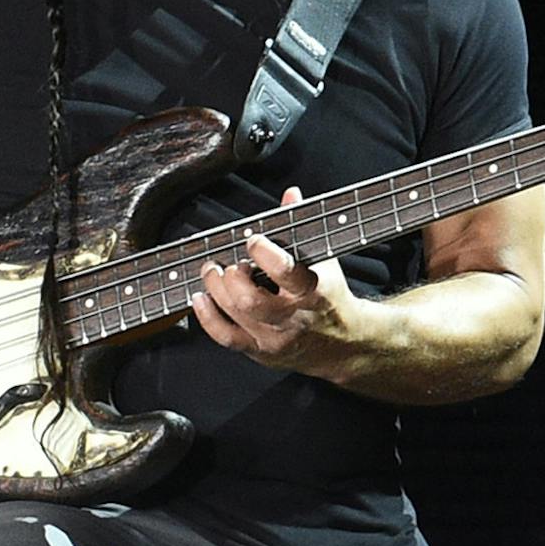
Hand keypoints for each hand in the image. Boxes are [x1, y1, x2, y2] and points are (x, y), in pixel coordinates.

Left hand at [188, 186, 352, 371]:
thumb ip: (302, 227)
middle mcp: (293, 318)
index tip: (253, 240)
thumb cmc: (330, 296)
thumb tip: (290, 194)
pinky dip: (207, 317)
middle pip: (251, 300)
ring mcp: (275, 338)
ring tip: (212, 272)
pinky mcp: (260, 351)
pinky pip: (226, 338)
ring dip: (216, 289)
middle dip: (232, 276)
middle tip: (227, 262)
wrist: (345, 343)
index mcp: (313, 292)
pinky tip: (200, 298)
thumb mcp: (324, 261)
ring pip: (236, 314)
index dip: (264, 253)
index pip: (286, 272)